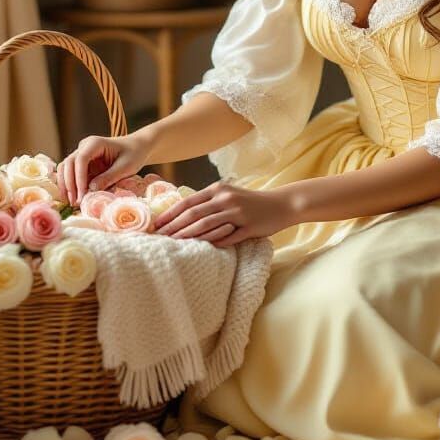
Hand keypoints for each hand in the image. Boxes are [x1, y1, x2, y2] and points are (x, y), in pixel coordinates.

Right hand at [56, 131, 152, 206]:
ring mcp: (81, 154)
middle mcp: (85, 146)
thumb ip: (109, 177)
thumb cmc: (134, 155)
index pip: (81, 159)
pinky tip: (72, 198)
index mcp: (95, 143)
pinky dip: (69, 185)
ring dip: (66, 185)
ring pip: (65, 168)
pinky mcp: (82, 163)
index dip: (79, 178)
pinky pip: (70, 173)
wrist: (137, 148)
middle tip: (75, 202)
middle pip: (69, 163)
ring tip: (72, 202)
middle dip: (70, 184)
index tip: (82, 195)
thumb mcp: (126, 167)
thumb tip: (91, 189)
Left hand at [152, 182, 295, 247]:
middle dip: (174, 226)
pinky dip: (211, 243)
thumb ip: (209, 201)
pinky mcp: (248, 227)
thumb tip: (184, 212)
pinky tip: (199, 250)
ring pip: (206, 226)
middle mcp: (226, 199)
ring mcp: (237, 213)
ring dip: (188, 236)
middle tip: (159, 237)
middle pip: (194, 214)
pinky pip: (226, 237)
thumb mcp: (229, 194)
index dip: (170, 214)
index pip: (188, 202)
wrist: (281, 204)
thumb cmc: (251, 202)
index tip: (157, 224)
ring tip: (174, 244)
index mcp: (218, 190)